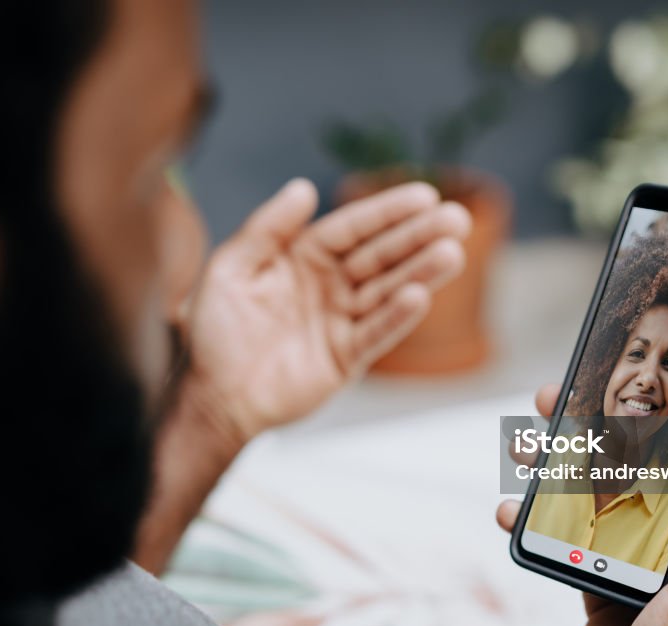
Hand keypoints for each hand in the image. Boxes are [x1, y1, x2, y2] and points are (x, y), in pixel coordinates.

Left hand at [183, 178, 468, 447]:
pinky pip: (375, 333)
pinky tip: (421, 296)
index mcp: (303, 257)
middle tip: (457, 219)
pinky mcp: (345, 358)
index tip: (424, 195)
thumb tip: (304, 188)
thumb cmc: (215, 331)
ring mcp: (340, 322)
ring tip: (453, 253)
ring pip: (387, 291)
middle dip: (418, 237)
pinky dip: (397, 317)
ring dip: (420, 272)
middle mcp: (329, 286)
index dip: (387, 212)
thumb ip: (266, 228)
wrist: (210, 396)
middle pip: (380, 256)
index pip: (352, 228)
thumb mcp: (231, 268)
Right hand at [497, 385, 667, 625]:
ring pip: (600, 494)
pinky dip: (540, 519)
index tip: (620, 387)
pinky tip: (512, 512)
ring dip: (559, 469)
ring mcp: (645, 560)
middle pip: (639, 467)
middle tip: (554, 404)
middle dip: (595, 433)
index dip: (661, 419)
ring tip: (524, 450)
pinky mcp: (608, 578)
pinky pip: (572, 534)